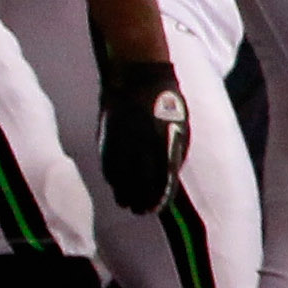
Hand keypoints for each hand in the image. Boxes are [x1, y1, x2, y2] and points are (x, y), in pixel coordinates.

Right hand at [97, 58, 185, 215]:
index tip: (155, 209)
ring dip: (122, 193)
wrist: (139, 76)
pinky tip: (115, 185)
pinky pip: (107, 163)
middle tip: (139, 211)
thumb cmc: (166, 102)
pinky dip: (111, 177)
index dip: (157, 198)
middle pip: (138, 183)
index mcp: (164, 143)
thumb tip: (170, 175)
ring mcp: (122, 141)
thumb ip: (175, 151)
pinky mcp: (107, 136)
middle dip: (139, 200)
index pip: (160, 180)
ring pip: (120, 176)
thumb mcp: (181, 126)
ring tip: (126, 204)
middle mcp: (142, 145)